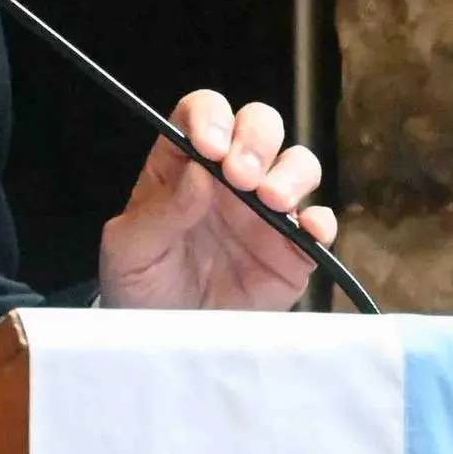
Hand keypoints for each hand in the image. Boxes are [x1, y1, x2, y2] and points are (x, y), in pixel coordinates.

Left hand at [96, 91, 336, 310]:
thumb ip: (159, 211)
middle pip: (259, 125)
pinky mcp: (293, 251)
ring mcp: (266, 212)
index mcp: (184, 165)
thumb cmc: (140, 285)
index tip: (209, 147)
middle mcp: (230, 178)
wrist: (165, 340)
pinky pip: (320, 224)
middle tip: (241, 177)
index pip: (203, 113)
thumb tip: (198, 173)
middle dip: (256, 140)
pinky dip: (322, 221)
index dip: (211, 118)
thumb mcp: (129, 249)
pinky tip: (308, 231)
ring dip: (291, 173)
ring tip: (271, 201)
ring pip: (298, 163)